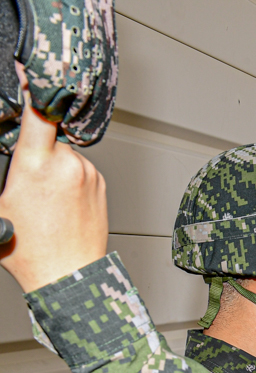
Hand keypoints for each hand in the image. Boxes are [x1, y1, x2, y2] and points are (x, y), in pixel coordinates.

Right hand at [0, 90, 107, 292]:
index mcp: (37, 165)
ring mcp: (89, 175)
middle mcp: (69, 165)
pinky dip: (69, 179)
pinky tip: (62, 205)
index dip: (35, 86)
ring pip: (65, 156)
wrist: (70, 276)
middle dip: (36, 152)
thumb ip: (4, 175)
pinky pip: (80, 171)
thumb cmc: (32, 250)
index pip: (39, 112)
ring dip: (54, 168)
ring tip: (47, 202)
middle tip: (29, 183)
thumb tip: (11, 162)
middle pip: (48, 139)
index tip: (31, 70)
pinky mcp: (102, 186)